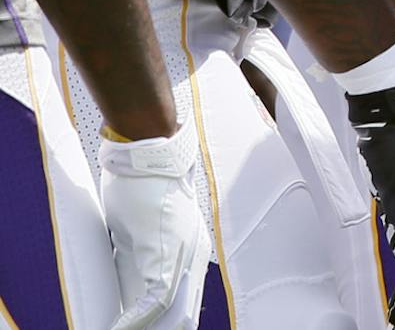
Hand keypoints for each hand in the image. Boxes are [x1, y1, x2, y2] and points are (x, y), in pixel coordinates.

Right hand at [100, 129, 211, 329]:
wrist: (147, 155)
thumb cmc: (139, 188)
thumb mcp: (138, 234)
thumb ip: (137, 261)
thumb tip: (126, 288)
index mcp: (190, 252)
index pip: (184, 302)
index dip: (165, 324)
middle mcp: (194, 257)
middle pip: (184, 314)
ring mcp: (182, 255)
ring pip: (173, 313)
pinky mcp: (165, 251)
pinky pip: (156, 299)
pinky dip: (135, 320)